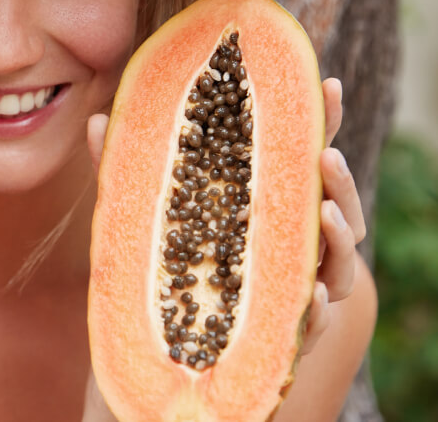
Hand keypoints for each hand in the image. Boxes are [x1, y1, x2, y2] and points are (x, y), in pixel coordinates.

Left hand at [79, 78, 365, 415]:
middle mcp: (284, 243)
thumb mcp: (140, 215)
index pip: (298, 157)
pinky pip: (311, 322)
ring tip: (326, 213)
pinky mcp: (282, 332)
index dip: (320, 121)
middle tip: (323, 152)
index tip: (329, 84)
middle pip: (329, 203)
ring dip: (341, 235)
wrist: (156, 352)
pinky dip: (315, 308)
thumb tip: (96, 120)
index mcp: (260, 204)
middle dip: (336, 176)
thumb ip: (126, 170)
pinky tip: (308, 294)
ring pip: (336, 261)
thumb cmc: (157, 268)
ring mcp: (288, 286)